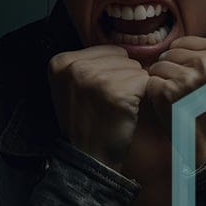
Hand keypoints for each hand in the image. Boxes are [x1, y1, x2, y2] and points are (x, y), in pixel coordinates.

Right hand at [47, 45, 148, 171]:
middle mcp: (75, 67)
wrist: (89, 158)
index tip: (98, 92)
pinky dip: (141, 95)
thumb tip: (123, 48)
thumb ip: (88, 62)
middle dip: (123, 76)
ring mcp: (95, 79)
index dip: (112, 70)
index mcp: (61, 62)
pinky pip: (144, 81)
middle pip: (123, 56)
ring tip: (115, 105)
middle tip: (108, 100)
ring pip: (135, 68)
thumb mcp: (72, 85)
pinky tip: (126, 110)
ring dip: (132, 86)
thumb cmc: (86, 120)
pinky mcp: (116, 92)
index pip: (108, 49)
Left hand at [146, 36, 205, 166]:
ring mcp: (187, 76)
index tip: (194, 77)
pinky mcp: (169, 92)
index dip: (183, 60)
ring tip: (179, 98)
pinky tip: (170, 105)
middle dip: (172, 69)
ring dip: (163, 81)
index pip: (185, 42)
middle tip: (186, 91)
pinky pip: (150, 82)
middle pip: (170, 52)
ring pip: (158, 66)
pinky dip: (155, 94)